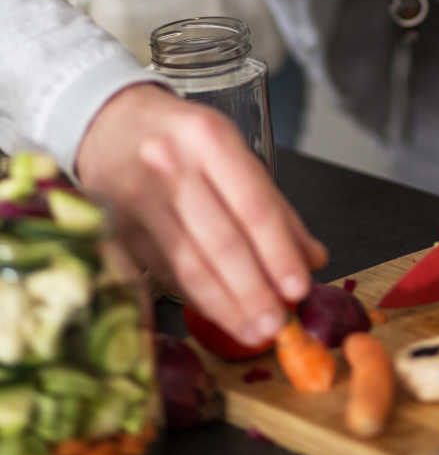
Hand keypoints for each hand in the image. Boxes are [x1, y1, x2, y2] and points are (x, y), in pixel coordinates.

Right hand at [76, 83, 327, 345]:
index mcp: (209, 138)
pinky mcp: (117, 230)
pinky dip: (197, 299)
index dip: (278, 253)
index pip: (252, 205)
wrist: (110, 124)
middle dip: (253, 290)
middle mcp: (171, 167)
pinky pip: (165, 272)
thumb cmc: (182, 137)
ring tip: (253, 331)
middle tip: (278, 325)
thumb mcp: (232, 150)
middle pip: (221, 242)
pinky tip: (220, 315)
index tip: (299, 289)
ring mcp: (139, 200)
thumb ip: (273, 205)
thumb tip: (312, 258)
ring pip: (189, 265)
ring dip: (226, 306)